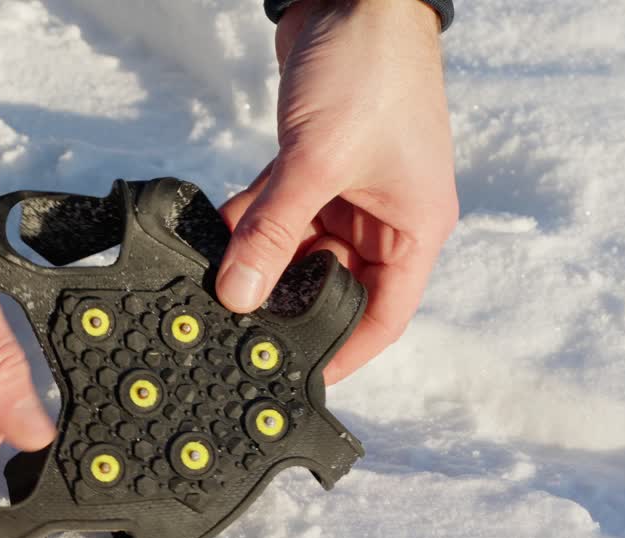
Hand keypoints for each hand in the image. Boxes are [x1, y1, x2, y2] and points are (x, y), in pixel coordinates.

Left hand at [217, 0, 458, 382]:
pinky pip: (277, 212)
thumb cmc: (370, 73)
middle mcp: (382, 219)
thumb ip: (273, 230)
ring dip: (257, 261)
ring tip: (213, 285)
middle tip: (233, 329)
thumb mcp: (318, 162)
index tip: (296, 378)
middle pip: (330, 284)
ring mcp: (346, 194)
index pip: (381, 315)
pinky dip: (248, 223)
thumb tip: (238, 293)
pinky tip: (214, 237)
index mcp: (412, 230)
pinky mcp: (313, 168)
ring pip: (295, 249)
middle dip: (283, 303)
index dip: (343, 353)